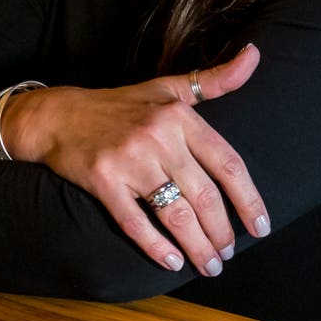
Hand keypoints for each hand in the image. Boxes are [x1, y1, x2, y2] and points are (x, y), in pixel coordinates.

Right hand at [3, 45, 266, 276]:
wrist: (59, 116)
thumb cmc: (121, 105)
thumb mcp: (169, 88)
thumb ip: (215, 79)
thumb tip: (255, 55)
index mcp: (180, 117)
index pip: (227, 163)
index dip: (249, 199)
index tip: (260, 226)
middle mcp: (158, 137)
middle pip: (204, 195)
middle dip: (222, 231)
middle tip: (229, 252)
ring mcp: (129, 160)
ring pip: (174, 213)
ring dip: (197, 246)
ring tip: (210, 265)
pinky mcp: (103, 181)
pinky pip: (135, 222)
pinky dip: (156, 247)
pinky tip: (172, 262)